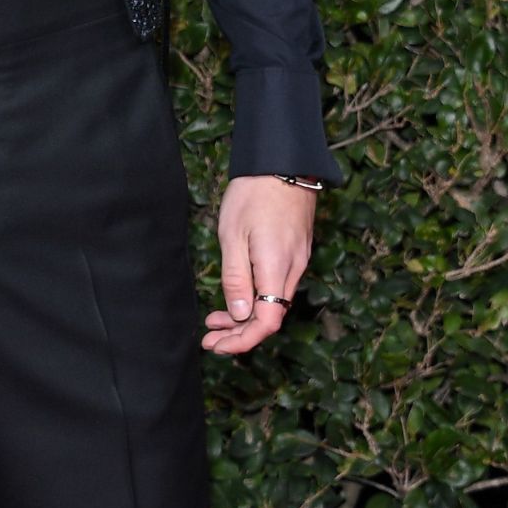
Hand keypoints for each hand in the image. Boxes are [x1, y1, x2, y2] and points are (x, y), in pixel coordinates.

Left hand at [202, 176, 315, 356]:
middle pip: (271, 317)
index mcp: (277, 268)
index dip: (243, 341)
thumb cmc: (253, 194)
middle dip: (239, 334)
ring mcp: (298, 260)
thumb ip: (237, 279)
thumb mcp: (233, 236)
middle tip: (209, 338)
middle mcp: (293, 269)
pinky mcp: (297, 252)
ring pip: (274, 303)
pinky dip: (257, 299)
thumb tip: (240, 316)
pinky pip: (278, 287)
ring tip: (215, 320)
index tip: (217, 345)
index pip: (267, 322)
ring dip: (245, 317)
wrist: (283, 162)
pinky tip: (238, 297)